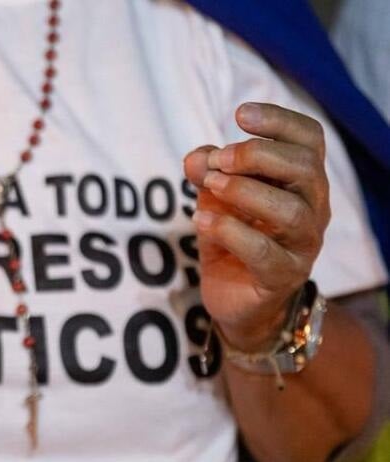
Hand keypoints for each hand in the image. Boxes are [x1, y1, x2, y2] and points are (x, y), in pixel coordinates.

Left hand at [184, 102, 330, 350]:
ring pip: (291, 211)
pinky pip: (264, 252)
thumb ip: (208, 171)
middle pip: (304, 169)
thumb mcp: (214, 197)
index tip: (240, 114)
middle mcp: (313, 208)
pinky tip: (201, 219)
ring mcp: (302, 244)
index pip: (309, 139)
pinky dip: (230, 231)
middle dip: (258, 155)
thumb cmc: (232, 237)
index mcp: (301, 180)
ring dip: (245, 191)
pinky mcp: (282, 276)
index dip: (279, 120)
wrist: (235, 298)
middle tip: (219, 159)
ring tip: (210, 185)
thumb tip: (197, 157)